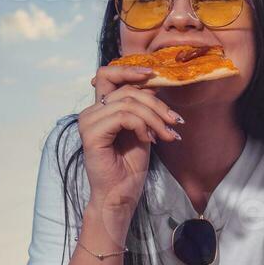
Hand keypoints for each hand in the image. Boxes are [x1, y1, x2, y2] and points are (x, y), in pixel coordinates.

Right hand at [78, 62, 185, 210]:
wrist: (121, 194)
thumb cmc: (130, 167)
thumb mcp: (142, 130)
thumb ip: (142, 108)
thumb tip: (154, 87)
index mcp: (100, 108)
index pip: (108, 75)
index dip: (130, 70)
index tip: (154, 74)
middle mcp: (91, 112)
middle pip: (126, 90)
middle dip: (157, 104)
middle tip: (175, 121)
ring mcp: (88, 122)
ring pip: (128, 103)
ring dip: (155, 118)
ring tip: (167, 135)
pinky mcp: (91, 134)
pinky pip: (123, 117)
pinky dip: (143, 126)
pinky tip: (150, 140)